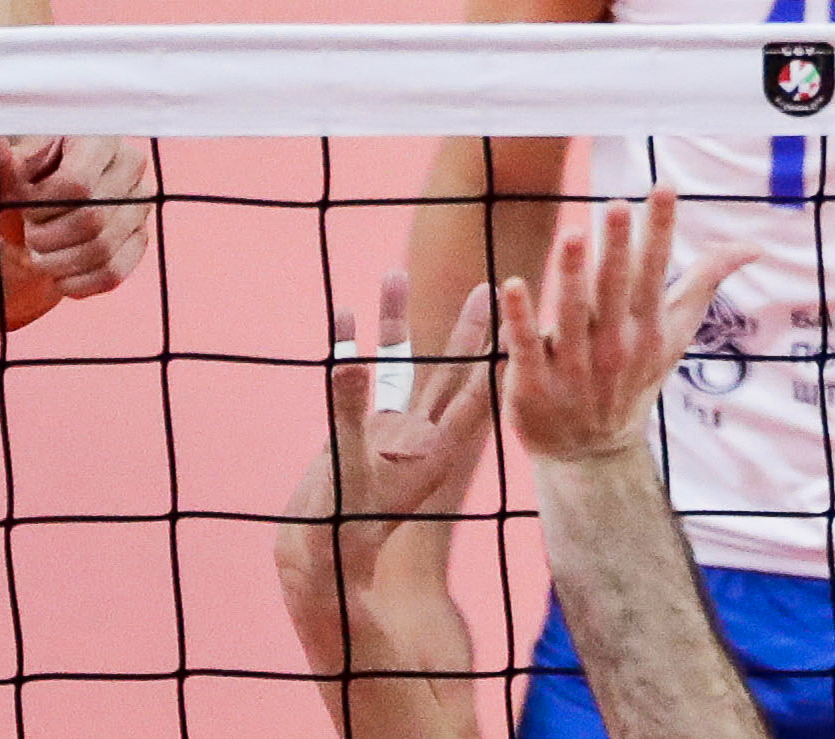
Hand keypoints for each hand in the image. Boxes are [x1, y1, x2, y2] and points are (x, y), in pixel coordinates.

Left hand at [0, 133, 153, 299]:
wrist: (32, 222)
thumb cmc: (16, 191)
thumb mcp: (0, 177)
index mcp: (96, 135)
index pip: (78, 184)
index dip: (42, 207)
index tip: (23, 206)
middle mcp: (129, 163)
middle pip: (92, 219)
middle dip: (47, 237)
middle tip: (27, 235)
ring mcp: (140, 203)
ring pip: (103, 248)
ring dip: (57, 263)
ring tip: (36, 255)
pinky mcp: (140, 238)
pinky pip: (113, 273)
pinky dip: (76, 283)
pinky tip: (56, 276)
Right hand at [282, 272, 498, 593]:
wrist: (320, 561)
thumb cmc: (343, 527)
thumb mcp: (347, 467)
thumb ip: (348, 411)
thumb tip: (351, 357)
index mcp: (435, 451)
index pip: (474, 396)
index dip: (494, 358)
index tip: (513, 319)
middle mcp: (419, 436)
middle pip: (448, 372)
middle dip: (465, 330)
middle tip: (484, 286)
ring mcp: (390, 433)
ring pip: (401, 366)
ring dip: (396, 322)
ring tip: (394, 273)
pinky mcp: (361, 433)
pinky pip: (362, 380)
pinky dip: (354, 347)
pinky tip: (346, 316)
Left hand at [498, 188, 755, 464]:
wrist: (593, 452)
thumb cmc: (634, 376)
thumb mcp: (674, 334)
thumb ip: (704, 283)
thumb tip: (754, 245)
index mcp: (647, 329)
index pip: (656, 271)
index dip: (660, 230)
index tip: (663, 187)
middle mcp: (615, 346)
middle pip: (615, 290)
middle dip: (618, 250)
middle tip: (617, 206)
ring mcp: (575, 367)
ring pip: (572, 316)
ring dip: (571, 276)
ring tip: (571, 235)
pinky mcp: (536, 383)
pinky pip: (528, 347)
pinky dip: (521, 319)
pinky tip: (512, 285)